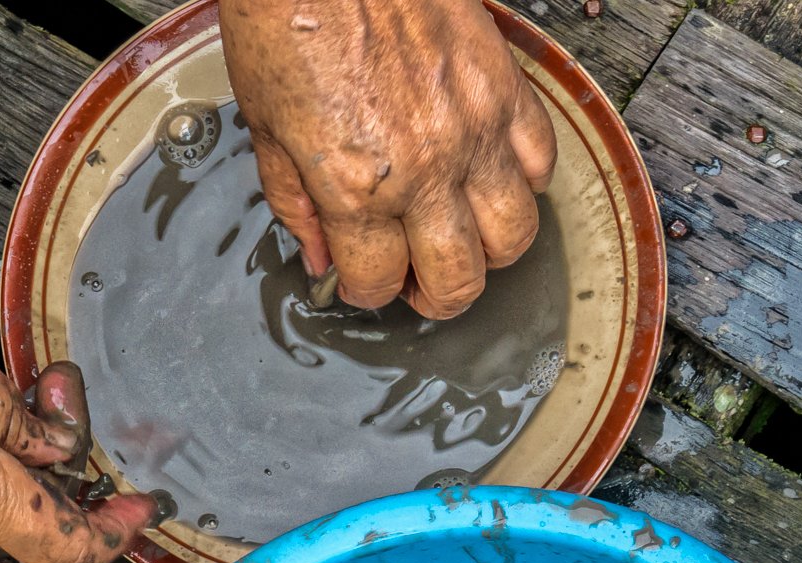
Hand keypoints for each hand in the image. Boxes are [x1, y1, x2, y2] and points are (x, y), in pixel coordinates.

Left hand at [219, 0, 556, 317]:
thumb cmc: (286, 12)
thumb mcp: (263, 119)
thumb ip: (294, 198)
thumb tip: (319, 253)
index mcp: (354, 184)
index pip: (377, 281)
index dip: (365, 291)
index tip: (362, 282)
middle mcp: (423, 171)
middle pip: (458, 281)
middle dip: (436, 296)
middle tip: (421, 284)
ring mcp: (474, 133)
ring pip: (513, 238)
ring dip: (488, 251)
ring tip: (462, 237)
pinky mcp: (505, 92)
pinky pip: (539, 164)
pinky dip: (522, 181)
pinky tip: (490, 173)